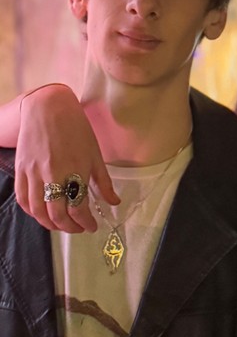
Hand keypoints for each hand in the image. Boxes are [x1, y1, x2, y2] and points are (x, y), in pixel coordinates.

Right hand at [15, 85, 119, 232]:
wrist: (48, 108)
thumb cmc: (76, 129)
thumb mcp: (95, 154)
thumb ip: (103, 182)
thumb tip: (114, 203)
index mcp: (75, 169)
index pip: (78, 207)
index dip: (85, 222)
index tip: (92, 226)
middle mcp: (52, 174)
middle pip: (57, 213)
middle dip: (70, 227)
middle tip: (79, 228)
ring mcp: (34, 173)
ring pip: (38, 210)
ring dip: (50, 224)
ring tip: (62, 224)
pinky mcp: (21, 170)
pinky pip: (23, 199)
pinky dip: (32, 212)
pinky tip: (42, 213)